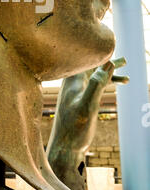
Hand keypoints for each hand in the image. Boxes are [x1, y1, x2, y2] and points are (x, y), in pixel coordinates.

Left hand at [47, 58, 126, 189]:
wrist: (64, 148)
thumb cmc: (73, 129)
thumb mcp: (88, 106)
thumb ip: (97, 85)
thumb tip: (107, 63)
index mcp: (72, 80)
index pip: (85, 58)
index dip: (96, 49)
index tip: (110, 41)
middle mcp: (72, 83)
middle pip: (90, 64)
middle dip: (106, 60)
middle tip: (124, 58)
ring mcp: (75, 91)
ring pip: (94, 74)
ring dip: (109, 71)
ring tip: (126, 68)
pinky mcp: (79, 100)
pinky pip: (94, 85)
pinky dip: (106, 83)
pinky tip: (117, 87)